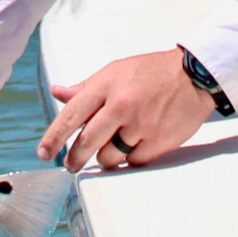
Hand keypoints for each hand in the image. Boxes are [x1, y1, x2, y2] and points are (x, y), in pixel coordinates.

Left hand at [37, 49, 214, 171]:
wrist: (194, 75)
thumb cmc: (150, 72)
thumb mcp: (116, 71)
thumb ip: (86, 87)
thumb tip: (58, 93)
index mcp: (107, 85)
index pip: (71, 115)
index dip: (53, 137)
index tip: (44, 153)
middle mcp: (122, 105)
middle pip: (87, 143)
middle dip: (75, 159)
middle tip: (71, 165)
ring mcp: (141, 125)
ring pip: (109, 157)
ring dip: (106, 158)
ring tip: (111, 149)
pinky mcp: (159, 141)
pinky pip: (134, 162)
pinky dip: (130, 159)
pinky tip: (134, 147)